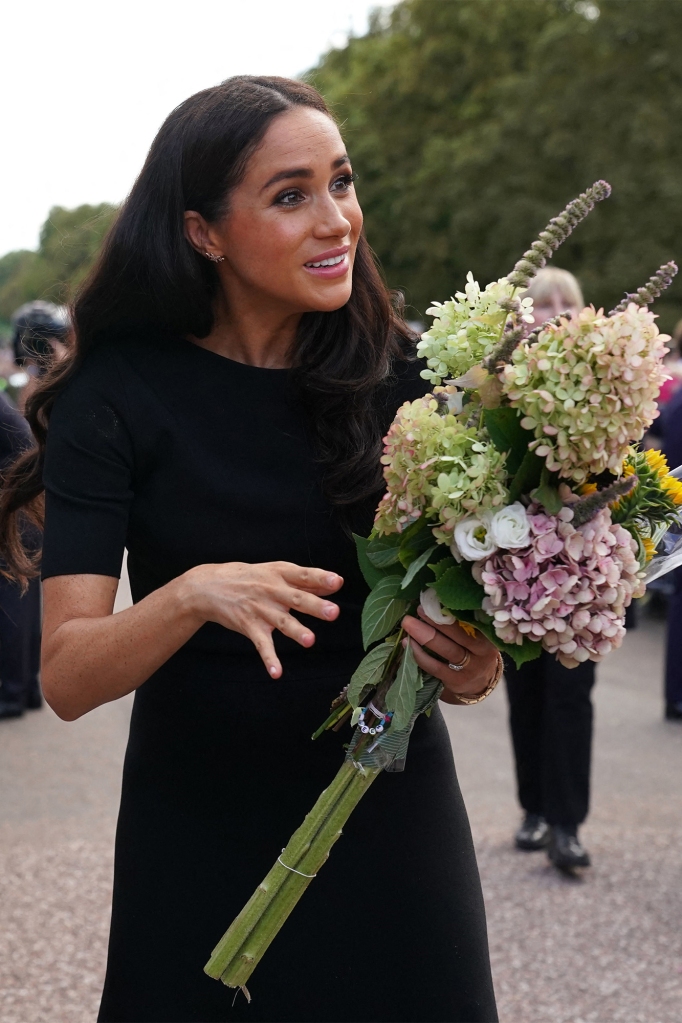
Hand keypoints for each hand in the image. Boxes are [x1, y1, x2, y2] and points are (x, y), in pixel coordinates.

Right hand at [182, 561, 342, 677]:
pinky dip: (269, 658)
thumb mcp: (276, 571)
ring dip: (296, 631)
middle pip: (296, 599)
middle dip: (315, 606)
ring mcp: (260, 609)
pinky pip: (261, 644)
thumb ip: (305, 580)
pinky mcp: (249, 626)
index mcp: (280, 574)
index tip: (337, 582)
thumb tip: (335, 584)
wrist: (209, 586)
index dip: (321, 578)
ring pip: (281, 621)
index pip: (304, 575)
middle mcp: (272, 590)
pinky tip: (276, 672)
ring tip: (310, 641)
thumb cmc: (249, 577)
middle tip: (334, 612)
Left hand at [401, 607, 498, 703]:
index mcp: (488, 635)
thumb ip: (463, 623)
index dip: (453, 610)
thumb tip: (433, 602)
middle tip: (419, 608)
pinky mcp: (456, 681)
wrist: (479, 684)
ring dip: (425, 636)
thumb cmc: (473, 651)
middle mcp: (482, 652)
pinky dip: (420, 655)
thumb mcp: (477, 637)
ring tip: (408, 624)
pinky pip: (435, 667)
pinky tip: (408, 644)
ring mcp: (470, 669)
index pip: (472, 620)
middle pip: (460, 634)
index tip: (435, 600)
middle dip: (437, 620)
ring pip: (447, 650)